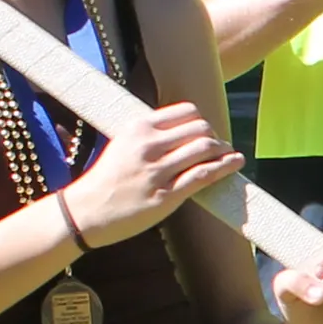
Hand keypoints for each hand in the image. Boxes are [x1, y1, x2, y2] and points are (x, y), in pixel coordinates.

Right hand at [61, 100, 241, 245]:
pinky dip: (225, 166)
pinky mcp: (167, 195)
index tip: (205, 132)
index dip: (201, 122)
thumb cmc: (107, 179)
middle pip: (200, 128)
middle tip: (218, 146)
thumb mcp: (123, 144)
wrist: (86, 211)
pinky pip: (204, 175)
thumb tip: (183, 130)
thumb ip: (150, 134)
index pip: (186, 112)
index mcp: (138, 128)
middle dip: (215, 136)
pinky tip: (236, 163)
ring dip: (224, 150)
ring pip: (206, 149)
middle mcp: (149, 145)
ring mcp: (158, 171)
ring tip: (229, 155)